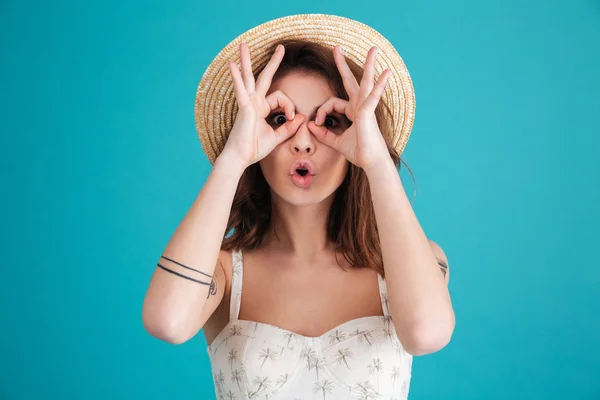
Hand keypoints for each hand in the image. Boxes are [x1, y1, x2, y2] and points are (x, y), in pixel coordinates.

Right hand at [220, 42, 305, 167]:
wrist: (240, 158)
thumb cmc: (254, 148)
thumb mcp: (276, 137)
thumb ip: (288, 127)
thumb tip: (301, 117)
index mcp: (261, 108)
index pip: (281, 97)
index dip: (290, 106)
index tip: (292, 119)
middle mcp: (254, 102)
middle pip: (263, 77)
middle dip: (273, 62)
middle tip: (280, 47)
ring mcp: (247, 103)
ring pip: (249, 77)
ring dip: (246, 61)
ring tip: (243, 45)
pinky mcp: (244, 108)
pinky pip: (241, 90)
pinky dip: (236, 78)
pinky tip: (232, 65)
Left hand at [307, 45, 391, 171]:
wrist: (370, 162)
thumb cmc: (358, 152)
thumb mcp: (336, 142)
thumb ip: (324, 134)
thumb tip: (310, 126)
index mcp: (353, 111)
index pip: (332, 103)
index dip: (322, 111)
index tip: (317, 124)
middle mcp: (360, 106)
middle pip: (351, 80)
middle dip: (342, 64)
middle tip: (336, 47)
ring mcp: (366, 107)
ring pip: (366, 81)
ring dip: (369, 65)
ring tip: (374, 49)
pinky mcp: (368, 112)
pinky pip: (372, 96)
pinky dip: (379, 85)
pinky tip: (386, 73)